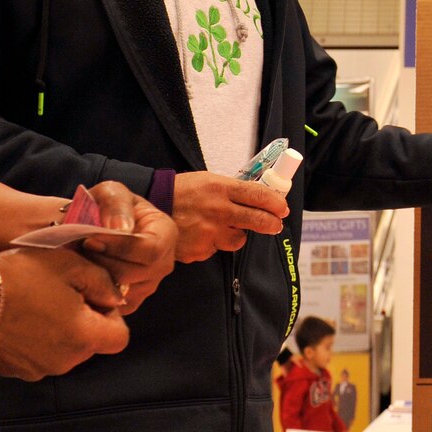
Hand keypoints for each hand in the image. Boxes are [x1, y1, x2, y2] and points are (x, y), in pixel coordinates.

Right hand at [0, 246, 129, 380]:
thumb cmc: (21, 276)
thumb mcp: (70, 264)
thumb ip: (103, 282)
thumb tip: (115, 298)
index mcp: (84, 337)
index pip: (119, 338)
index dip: (112, 317)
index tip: (92, 298)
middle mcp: (64, 361)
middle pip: (90, 345)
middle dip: (84, 321)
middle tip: (61, 295)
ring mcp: (37, 370)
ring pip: (64, 351)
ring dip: (59, 332)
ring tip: (36, 304)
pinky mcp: (14, 371)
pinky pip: (37, 357)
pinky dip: (35, 341)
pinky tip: (19, 318)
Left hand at [73, 181, 176, 311]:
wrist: (109, 226)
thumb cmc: (113, 207)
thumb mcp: (113, 192)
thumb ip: (115, 205)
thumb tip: (120, 230)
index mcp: (166, 234)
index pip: (149, 250)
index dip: (118, 247)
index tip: (89, 239)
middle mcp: (163, 264)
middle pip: (132, 274)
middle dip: (100, 262)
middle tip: (77, 249)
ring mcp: (149, 286)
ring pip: (120, 292)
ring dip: (95, 277)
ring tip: (79, 259)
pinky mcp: (132, 301)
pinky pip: (112, 305)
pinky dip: (94, 293)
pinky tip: (83, 275)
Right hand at [171, 171, 289, 262]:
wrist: (149, 206)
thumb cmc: (179, 192)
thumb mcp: (206, 181)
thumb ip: (231, 190)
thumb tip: (257, 198)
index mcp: (220, 188)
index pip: (258, 195)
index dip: (276, 203)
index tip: (283, 208)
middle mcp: (218, 210)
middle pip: (258, 220)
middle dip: (272, 223)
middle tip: (275, 224)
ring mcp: (209, 233)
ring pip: (238, 239)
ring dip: (235, 235)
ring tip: (220, 227)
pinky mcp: (200, 250)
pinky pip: (216, 249)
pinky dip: (212, 244)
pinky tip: (199, 235)